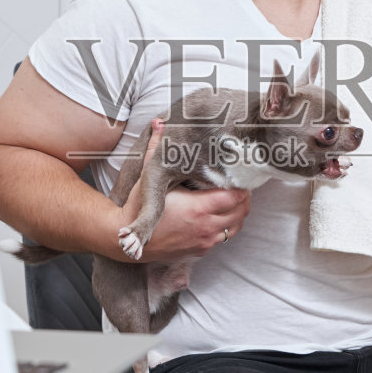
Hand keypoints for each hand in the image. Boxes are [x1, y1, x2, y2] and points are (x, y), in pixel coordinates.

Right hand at [117, 119, 251, 260]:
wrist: (127, 240)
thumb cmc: (139, 207)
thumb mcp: (150, 176)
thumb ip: (157, 148)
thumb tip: (159, 122)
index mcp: (198, 208)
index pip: (237, 196)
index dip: (241, 185)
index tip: (238, 175)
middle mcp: (205, 227)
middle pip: (241, 212)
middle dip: (244, 198)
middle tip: (240, 184)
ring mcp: (204, 241)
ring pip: (236, 227)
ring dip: (238, 213)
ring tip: (232, 199)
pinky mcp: (201, 250)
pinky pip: (225, 237)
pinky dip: (228, 225)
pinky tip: (220, 214)